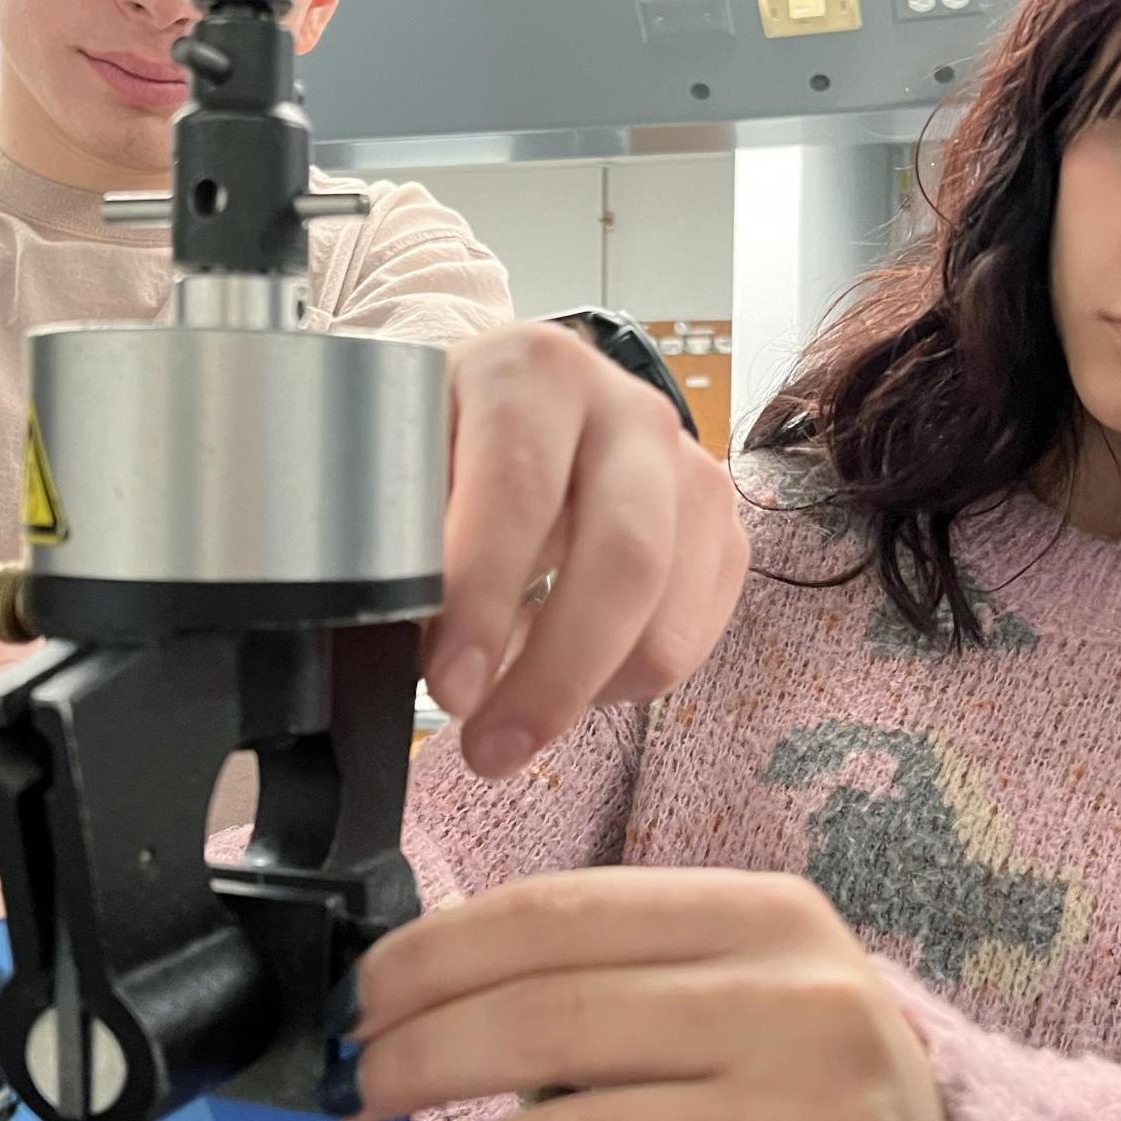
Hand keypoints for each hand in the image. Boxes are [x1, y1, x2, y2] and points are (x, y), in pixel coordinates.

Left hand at [326, 870, 954, 1120]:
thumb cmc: (804, 1082)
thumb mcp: (738, 984)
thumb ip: (609, 975)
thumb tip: (412, 1008)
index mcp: (768, 917)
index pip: (560, 914)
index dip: (434, 956)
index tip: (363, 1002)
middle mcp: (804, 1007)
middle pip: (552, 1022)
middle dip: (422, 1059)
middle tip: (362, 1095)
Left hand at [426, 324, 748, 781]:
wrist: (518, 406)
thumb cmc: (447, 441)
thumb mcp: (400, 460)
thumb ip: (399, 537)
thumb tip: (402, 637)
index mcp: (535, 373)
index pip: (523, 490)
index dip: (485, 598)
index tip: (450, 686)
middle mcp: (629, 411)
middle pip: (625, 558)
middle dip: (554, 674)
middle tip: (489, 748)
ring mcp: (690, 471)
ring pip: (666, 617)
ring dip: (584, 693)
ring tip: (510, 718)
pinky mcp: (721, 532)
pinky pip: (690, 640)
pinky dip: (623, 683)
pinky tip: (564, 670)